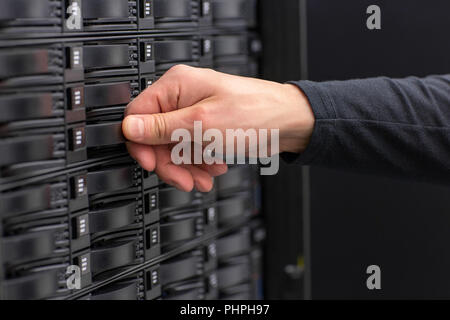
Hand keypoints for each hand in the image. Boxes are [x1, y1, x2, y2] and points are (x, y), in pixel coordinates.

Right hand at [122, 65, 314, 191]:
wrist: (287, 123)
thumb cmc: (255, 114)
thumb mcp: (202, 125)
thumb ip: (162, 128)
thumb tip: (130, 128)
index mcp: (176, 86)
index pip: (139, 116)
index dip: (141, 144)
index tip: (151, 164)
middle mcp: (182, 97)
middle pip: (156, 136)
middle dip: (170, 162)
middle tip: (184, 180)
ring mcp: (194, 112)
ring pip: (174, 147)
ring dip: (186, 166)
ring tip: (203, 178)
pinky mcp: (205, 126)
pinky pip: (190, 148)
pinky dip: (199, 162)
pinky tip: (213, 169)